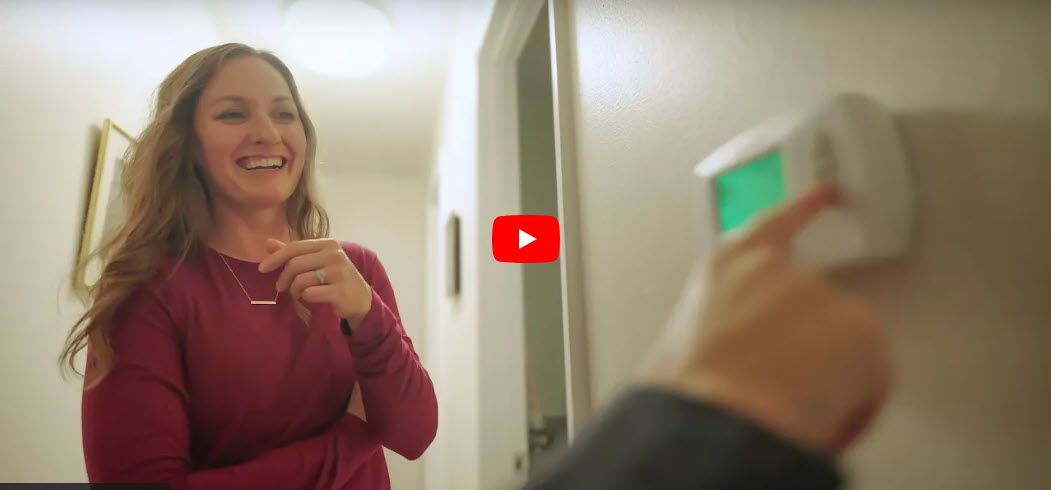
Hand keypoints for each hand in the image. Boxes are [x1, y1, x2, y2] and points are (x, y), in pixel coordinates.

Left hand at [259, 238, 373, 328]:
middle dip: (283, 278)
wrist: (360, 299)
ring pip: (301, 280)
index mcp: (328, 244)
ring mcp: (339, 272)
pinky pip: (309, 293)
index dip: (276, 257)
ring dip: (294, 290)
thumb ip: (293, 253)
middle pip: (295, 264)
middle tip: (280, 288)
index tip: (262, 268)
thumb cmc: (335, 278)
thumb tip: (267, 242)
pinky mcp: (340, 290)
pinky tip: (312, 298)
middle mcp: (335, 254)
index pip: (295, 247)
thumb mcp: (316, 262)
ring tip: (299, 294)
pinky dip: (306, 298)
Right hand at [641, 183, 891, 455]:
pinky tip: (827, 419)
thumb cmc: (688, 395)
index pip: (771, 225)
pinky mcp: (859, 324)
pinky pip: (869, 377)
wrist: (715, 420)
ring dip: (827, 377)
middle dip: (807, 345)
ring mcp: (819, 292)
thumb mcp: (682, 350)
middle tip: (789, 382)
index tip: (823, 192)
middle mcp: (775, 269)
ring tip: (796, 411)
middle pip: (812, 306)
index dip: (802, 208)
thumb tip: (737, 360)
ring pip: (842, 344)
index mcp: (723, 270)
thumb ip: (720, 334)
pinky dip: (854, 404)